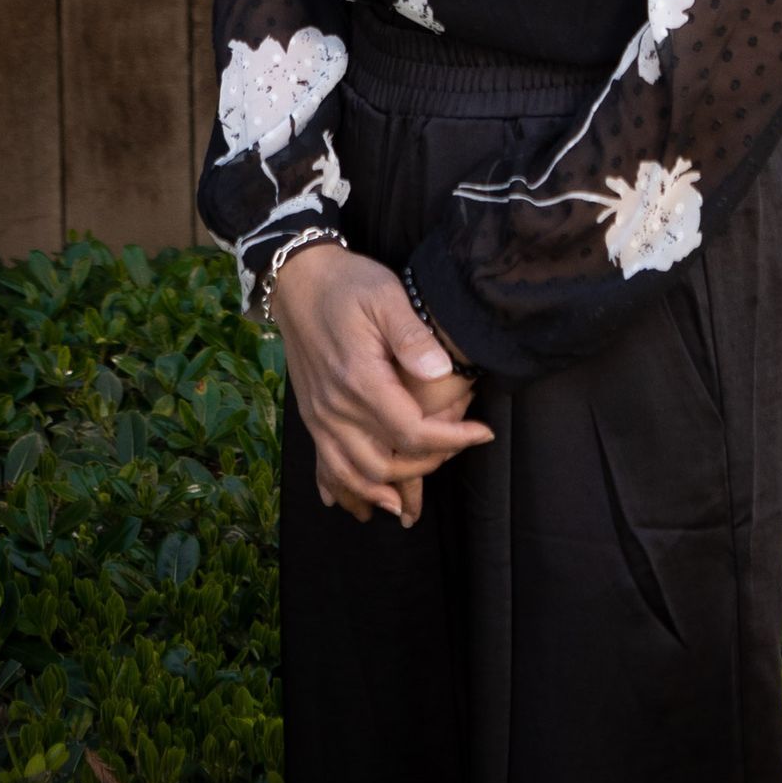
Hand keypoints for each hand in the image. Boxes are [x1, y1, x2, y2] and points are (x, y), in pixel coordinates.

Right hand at [271, 244, 492, 525]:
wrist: (297, 279)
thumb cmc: (348, 284)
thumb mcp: (386, 296)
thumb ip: (412, 335)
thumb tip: (442, 371)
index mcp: (360, 380)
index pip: (412, 432)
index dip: (453, 440)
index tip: (484, 433)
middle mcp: (336, 408)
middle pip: (384, 464)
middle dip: (426, 466)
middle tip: (458, 447)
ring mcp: (319, 416)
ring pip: (352, 474)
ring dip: (383, 491)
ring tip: (412, 499)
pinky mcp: (312, 415)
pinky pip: (325, 466)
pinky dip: (343, 489)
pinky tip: (359, 503)